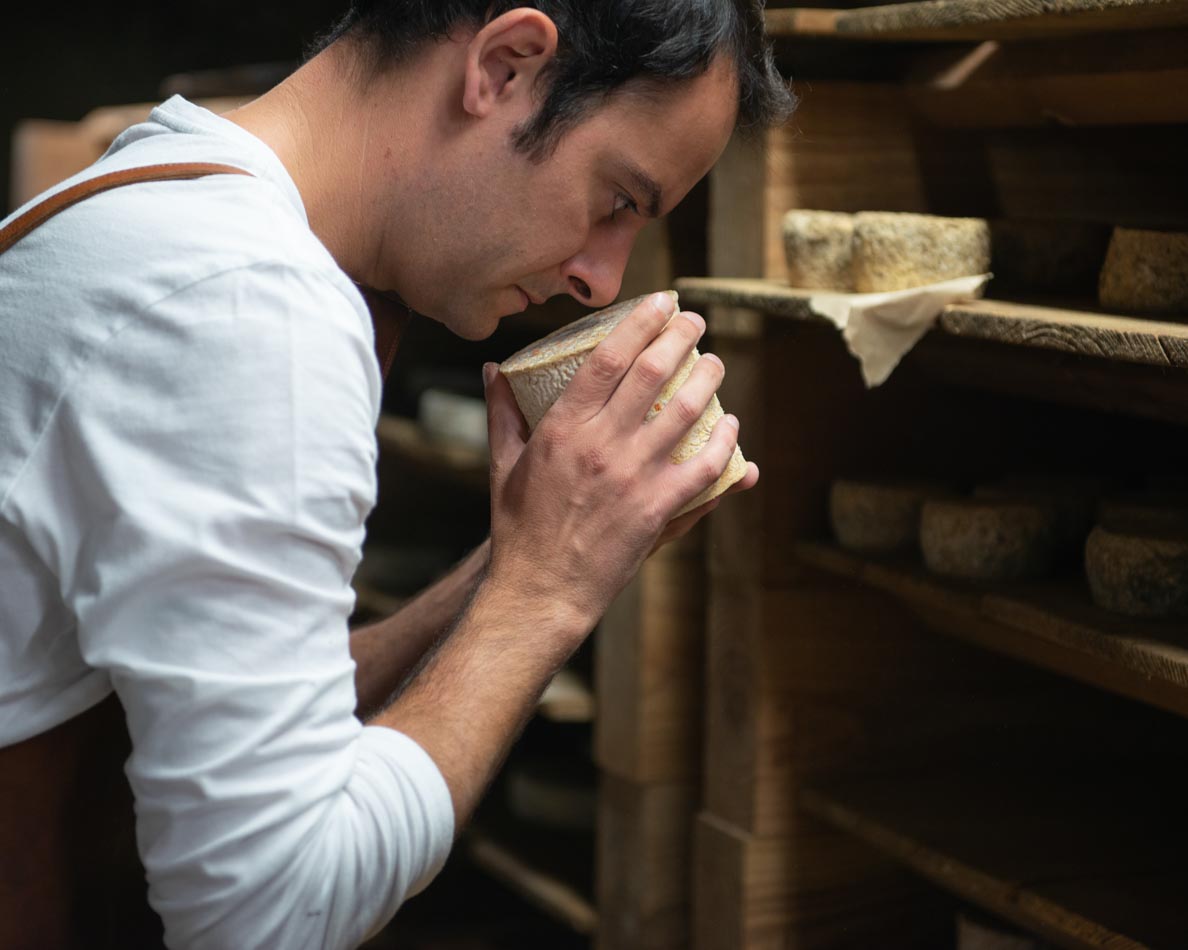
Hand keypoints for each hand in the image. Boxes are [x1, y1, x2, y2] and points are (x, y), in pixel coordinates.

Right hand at [483, 293, 748, 633]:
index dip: (640, 323)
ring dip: (709, 380)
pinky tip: (731, 426)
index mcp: (560, 429)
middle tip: (695, 322)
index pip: (607, 358)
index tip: (661, 301)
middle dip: (682, 337)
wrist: (540, 591)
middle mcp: (599, 445)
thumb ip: (502, 412)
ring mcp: (631, 477)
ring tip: (716, 364)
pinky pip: (704, 467)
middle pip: (653, 373)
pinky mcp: (656, 509)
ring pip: (684, 412)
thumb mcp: (502, 464)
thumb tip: (493, 367)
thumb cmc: (519, 528)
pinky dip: (724, 442)